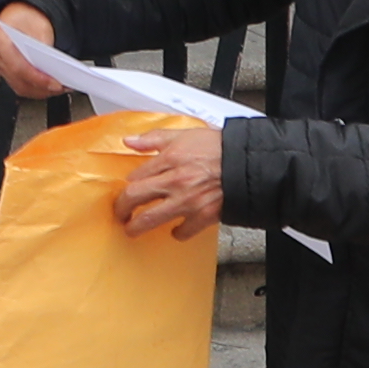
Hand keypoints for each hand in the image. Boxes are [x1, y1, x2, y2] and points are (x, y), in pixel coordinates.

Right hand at [0, 0, 53, 83]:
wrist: (19, 12)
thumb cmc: (27, 16)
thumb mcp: (40, 26)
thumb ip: (44, 48)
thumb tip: (53, 69)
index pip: (18, 67)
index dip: (38, 79)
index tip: (56, 84)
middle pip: (19, 80)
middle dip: (42, 87)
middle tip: (62, 87)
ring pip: (19, 86)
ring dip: (40, 90)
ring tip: (59, 88)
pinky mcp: (3, 70)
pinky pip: (19, 85)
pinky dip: (35, 88)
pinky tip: (49, 86)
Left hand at [113, 122, 223, 240]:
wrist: (248, 164)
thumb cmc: (220, 148)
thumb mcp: (184, 134)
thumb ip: (154, 138)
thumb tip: (130, 141)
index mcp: (170, 159)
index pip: (136, 175)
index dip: (128, 185)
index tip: (127, 190)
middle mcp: (175, 181)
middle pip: (134, 197)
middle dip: (121, 208)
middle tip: (120, 213)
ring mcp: (187, 201)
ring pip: (150, 219)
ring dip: (137, 227)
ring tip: (133, 229)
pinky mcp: (202, 216)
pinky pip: (182, 231)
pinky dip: (177, 233)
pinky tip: (175, 229)